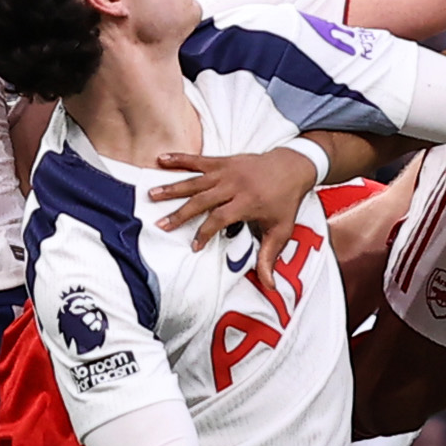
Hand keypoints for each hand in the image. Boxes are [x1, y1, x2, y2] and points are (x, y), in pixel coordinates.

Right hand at [149, 146, 320, 247]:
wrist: (293, 166)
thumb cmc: (285, 202)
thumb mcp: (282, 231)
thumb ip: (270, 257)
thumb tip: (270, 286)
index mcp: (248, 202)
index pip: (220, 218)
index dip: (205, 233)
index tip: (194, 246)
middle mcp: (235, 184)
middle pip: (202, 199)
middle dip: (180, 213)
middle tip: (161, 225)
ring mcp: (227, 170)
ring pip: (195, 180)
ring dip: (173, 188)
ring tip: (152, 195)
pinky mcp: (223, 161)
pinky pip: (198, 160)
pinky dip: (179, 159)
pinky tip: (161, 159)